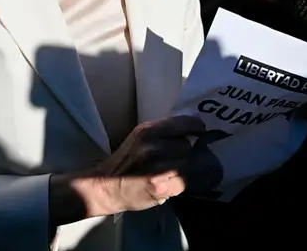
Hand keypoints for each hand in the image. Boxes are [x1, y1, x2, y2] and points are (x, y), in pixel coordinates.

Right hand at [91, 115, 206, 213]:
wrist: (106, 186)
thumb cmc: (126, 161)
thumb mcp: (141, 138)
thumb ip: (164, 131)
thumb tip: (195, 121)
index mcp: (147, 130)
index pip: (185, 122)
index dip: (196, 127)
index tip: (200, 131)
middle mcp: (151, 146)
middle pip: (188, 145)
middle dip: (185, 152)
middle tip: (175, 158)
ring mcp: (155, 166)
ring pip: (188, 164)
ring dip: (184, 169)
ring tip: (172, 173)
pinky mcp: (159, 186)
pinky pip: (183, 182)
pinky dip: (180, 184)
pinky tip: (170, 185)